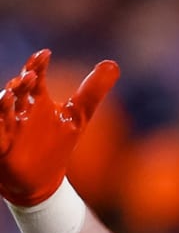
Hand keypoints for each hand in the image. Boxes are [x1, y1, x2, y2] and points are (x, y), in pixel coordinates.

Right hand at [0, 49, 117, 205]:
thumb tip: (113, 65)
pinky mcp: (2, 146)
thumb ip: (92, 91)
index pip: (35, 76)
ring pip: (2, 109)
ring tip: (10, 93)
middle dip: (22, 83)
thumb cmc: (57, 143)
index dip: (38, 65)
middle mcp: (20, 109)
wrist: (41, 178)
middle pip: (17, 90)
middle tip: (31, 76)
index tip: (46, 54)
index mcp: (37, 100)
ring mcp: (9, 127)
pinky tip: (2, 122)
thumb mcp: (79, 116)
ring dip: (4, 101)